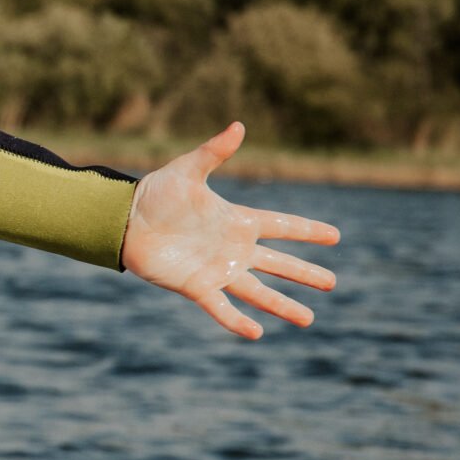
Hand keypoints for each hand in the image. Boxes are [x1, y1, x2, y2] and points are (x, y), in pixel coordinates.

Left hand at [121, 122, 338, 338]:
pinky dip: (237, 321)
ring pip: (258, 291)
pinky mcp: (196, 286)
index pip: (282, 226)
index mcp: (236, 221)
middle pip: (278, 264)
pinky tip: (257, 333)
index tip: (335, 236)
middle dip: (305, 273)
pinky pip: (221, 307)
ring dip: (283, 306)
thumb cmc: (155, 193)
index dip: (307, 231)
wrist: (123, 220)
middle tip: (332, 283)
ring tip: (309, 319)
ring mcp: (217, 269)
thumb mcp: (187, 170)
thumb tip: (238, 125)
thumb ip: (214, 152)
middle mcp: (232, 248)